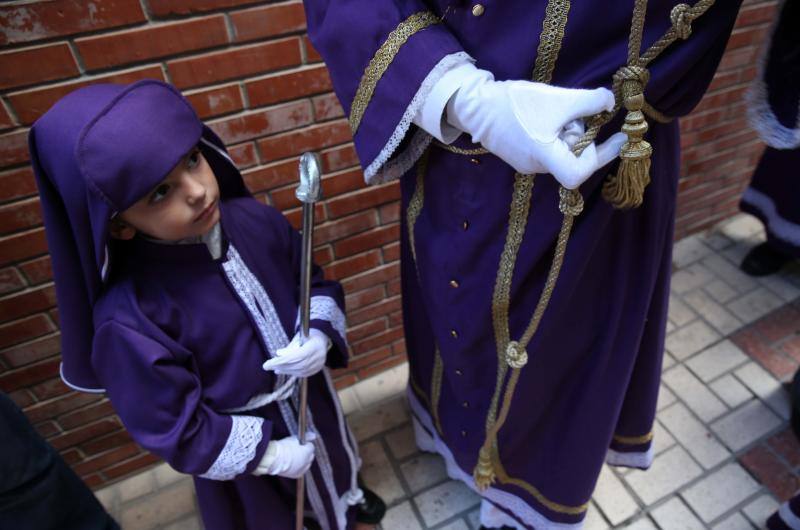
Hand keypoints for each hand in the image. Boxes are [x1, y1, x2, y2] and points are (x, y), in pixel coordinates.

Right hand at [253, 433, 316, 477]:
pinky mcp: (297, 475)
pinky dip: (299, 467)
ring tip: (293, 457)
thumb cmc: (282, 448)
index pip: (311, 446)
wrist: (272, 460)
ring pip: (307, 464)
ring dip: (303, 460)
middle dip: (306, 452)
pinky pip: (302, 470)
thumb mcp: (294, 439)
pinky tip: (292, 464)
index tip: (299, 444)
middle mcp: (307, 461)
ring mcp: (302, 469)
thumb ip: (306, 437)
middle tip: (297, 450)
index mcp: (307, 452)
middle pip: (311, 456)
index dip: (305, 444)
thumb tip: (314, 435)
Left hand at [262, 328, 329, 376]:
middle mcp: (318, 357)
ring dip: (285, 370)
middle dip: (281, 366)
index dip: (281, 361)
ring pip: (300, 371)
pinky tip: (283, 370)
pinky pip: (303, 374)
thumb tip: (278, 355)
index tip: (267, 364)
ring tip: (275, 368)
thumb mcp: (298, 337)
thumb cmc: (308, 336)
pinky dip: (292, 372)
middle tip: (268, 366)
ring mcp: (319, 364)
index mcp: (314, 346)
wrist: (322, 339)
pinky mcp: (317, 369)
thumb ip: (289, 347)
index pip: (295, 356)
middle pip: (297, 365)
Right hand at [445, 64, 625, 188]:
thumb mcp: (558, 99)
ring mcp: (528, 164)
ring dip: (566, 131)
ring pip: (560, 151)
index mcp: (546, 158)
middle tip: (574, 111)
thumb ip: (589, 102)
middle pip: (573, 158)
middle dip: (580, 134)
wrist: (476, 105)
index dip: (602, 156)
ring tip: (552, 111)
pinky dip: (553, 133)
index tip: (619, 138)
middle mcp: (537, 167)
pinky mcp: (520, 157)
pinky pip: (547, 148)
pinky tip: (542, 116)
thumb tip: (610, 102)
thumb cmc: (516, 105)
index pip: (580, 172)